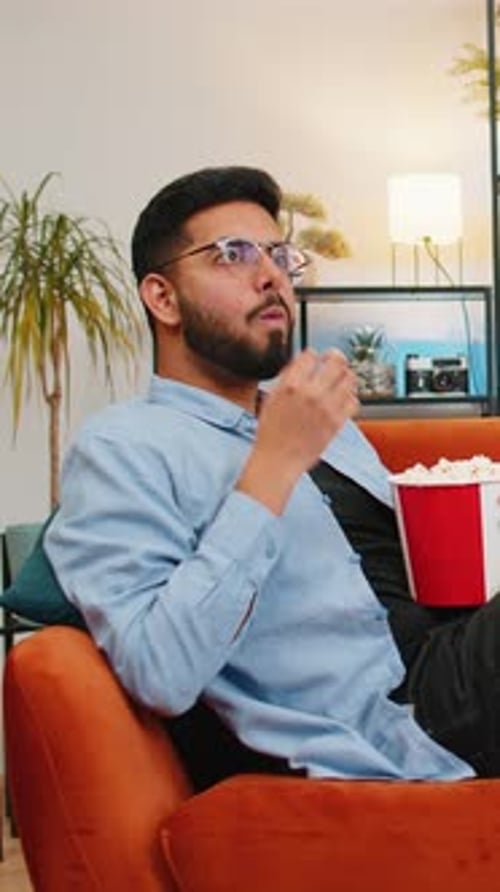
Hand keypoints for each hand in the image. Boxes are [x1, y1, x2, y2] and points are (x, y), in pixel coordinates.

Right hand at [236, 349, 358, 513]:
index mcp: (291, 385)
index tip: (315, 357)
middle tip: (335, 359)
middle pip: (335, 361)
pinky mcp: (337, 422)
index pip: (310, 355)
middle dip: (336, 357)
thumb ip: (286, 380)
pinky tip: (344, 397)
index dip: (313, 354)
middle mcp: (311, 393)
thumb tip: (299, 365)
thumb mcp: (271, 399)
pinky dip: (351, 396)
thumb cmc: (271, 434)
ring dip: (347, 375)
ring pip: (349, 379)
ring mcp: (326, 408)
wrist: (278, 461)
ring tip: (343, 377)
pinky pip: (353, 401)